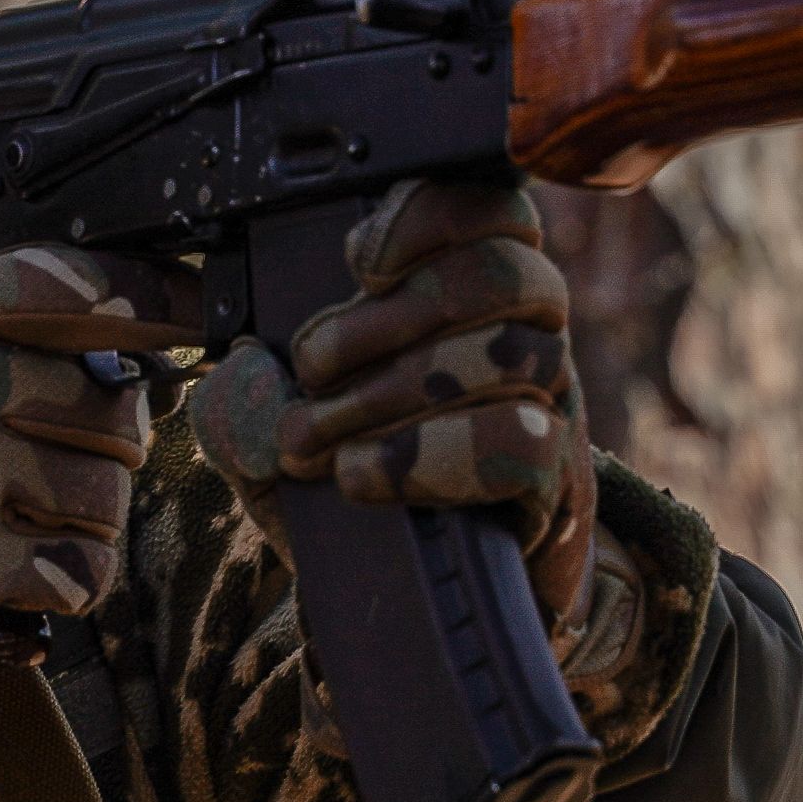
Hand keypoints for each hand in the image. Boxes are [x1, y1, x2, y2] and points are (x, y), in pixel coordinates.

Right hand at [0, 245, 203, 699]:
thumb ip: (26, 335)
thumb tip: (160, 344)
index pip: (59, 282)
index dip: (144, 294)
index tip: (200, 307)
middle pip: (114, 410)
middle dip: (109, 448)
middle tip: (52, 464)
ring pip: (109, 496)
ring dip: (88, 520)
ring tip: (25, 518)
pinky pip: (83, 569)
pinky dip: (70, 579)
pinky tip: (23, 570)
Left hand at [187, 177, 590, 610]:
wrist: (416, 596)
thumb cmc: (351, 481)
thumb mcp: (275, 432)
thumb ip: (246, 395)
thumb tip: (244, 366)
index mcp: (464, 288)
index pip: (490, 205)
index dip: (432, 214)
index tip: (359, 261)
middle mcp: (525, 330)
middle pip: (506, 273)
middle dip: (392, 316)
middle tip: (312, 365)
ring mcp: (553, 404)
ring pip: (516, 354)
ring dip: (395, 392)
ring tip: (318, 438)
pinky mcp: (558, 481)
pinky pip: (523, 444)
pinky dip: (427, 458)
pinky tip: (363, 478)